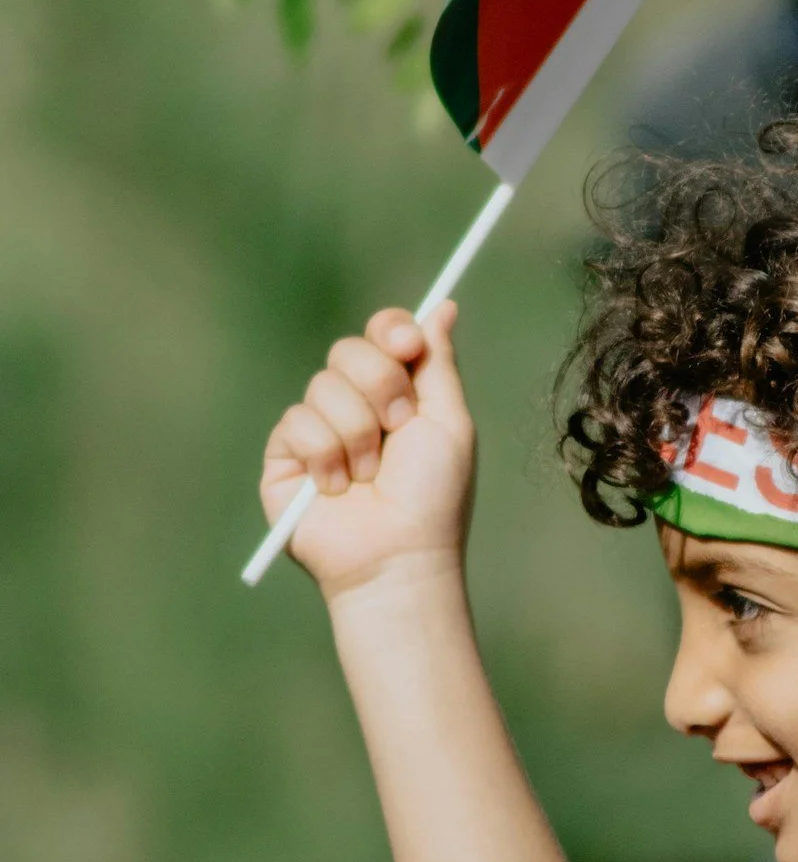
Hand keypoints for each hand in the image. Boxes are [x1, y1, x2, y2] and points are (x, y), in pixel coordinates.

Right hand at [260, 304, 474, 597]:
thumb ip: (439, 363)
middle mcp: (356, 403)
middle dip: (382, 388)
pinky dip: (325, 455)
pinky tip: (335, 489)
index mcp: (398, 392)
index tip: (407, 345)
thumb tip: (444, 307)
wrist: (396, 554)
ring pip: (324, 386)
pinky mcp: (284, 454)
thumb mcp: (449, 423)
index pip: (382, 333)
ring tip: (369, 475)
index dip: (391, 330)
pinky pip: (296, 421)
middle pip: (349, 348)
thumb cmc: (433, 497)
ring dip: (359, 434)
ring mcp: (317, 427)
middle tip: (399, 429)